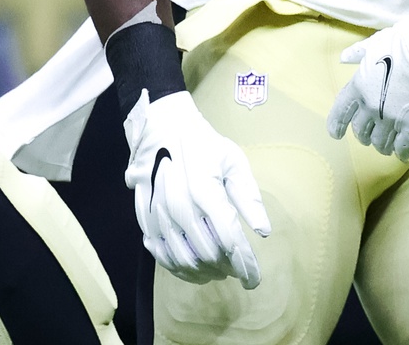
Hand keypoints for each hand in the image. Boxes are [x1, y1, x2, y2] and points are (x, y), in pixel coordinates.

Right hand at [123, 90, 270, 288]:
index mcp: (205, 190)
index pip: (230, 240)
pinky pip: (162, 256)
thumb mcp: (233, 161)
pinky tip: (194, 269)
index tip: (254, 280)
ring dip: (206, 273)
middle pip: (208, 255)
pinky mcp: (145, 220)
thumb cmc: (204, 145)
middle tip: (238, 268)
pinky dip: (180, 269)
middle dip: (228, 268)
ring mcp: (159, 215)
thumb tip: (264, 231)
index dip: (245, 265)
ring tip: (220, 271)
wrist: (162, 129)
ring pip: (185, 261)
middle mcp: (179, 206)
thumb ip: (248, 196)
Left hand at [326, 14, 408, 159]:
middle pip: (361, 130)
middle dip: (364, 135)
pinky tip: (402, 154)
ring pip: (381, 142)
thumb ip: (359, 53)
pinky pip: (403, 147)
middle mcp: (371, 106)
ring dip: (382, 145)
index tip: (336, 134)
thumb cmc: (407, 43)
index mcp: (359, 86)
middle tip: (369, 137)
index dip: (336, 124)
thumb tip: (344, 58)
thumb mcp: (376, 43)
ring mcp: (391, 119)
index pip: (341, 111)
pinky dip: (401, 152)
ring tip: (386, 146)